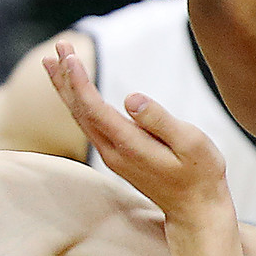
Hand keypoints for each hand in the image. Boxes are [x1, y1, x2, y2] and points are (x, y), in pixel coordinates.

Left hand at [42, 42, 233, 232]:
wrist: (196, 211)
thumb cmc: (201, 174)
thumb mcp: (191, 143)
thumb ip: (160, 120)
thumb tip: (130, 97)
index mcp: (129, 145)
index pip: (94, 108)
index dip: (79, 81)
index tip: (69, 55)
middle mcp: (113, 151)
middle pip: (79, 110)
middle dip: (65, 77)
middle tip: (58, 45)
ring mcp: (112, 155)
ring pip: (80, 117)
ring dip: (66, 88)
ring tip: (54, 61)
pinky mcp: (117, 155)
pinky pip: (89, 124)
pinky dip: (77, 102)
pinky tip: (74, 90)